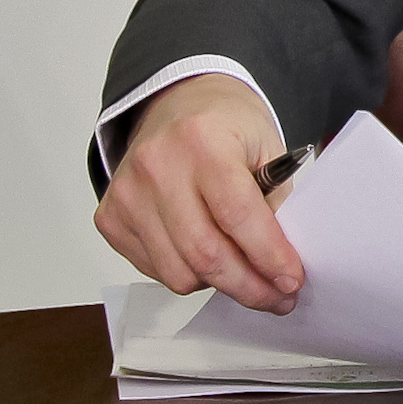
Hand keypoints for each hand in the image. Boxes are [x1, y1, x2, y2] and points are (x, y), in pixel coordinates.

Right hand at [93, 73, 303, 313]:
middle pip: (204, 252)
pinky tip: (207, 256)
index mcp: (202, 140)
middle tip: (278, 299)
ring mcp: (126, 195)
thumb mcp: (267, 147)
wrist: (177, 104)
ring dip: (218, 285)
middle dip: (247, 286)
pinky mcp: (110, 218)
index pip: (237, 214)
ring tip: (246, 276)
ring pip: (177, 272)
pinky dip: (187, 273)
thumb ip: (273, 202)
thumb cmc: (229, 127)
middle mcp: (156, 167)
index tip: (292, 282)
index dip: (268, 255)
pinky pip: (154, 269)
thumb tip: (280, 266)